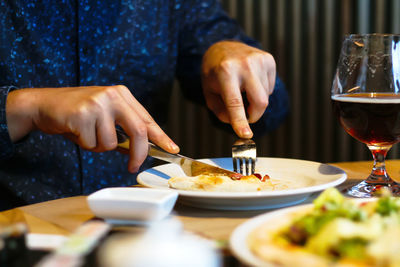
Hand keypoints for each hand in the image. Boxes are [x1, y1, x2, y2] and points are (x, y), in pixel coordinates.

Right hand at [6, 85, 178, 172]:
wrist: (43, 105)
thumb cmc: (77, 114)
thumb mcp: (104, 116)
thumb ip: (123, 129)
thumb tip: (141, 149)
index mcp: (122, 95)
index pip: (147, 119)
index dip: (161, 137)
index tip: (173, 149)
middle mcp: (113, 96)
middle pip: (139, 130)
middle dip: (138, 154)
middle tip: (133, 167)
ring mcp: (98, 103)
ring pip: (112, 143)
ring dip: (99, 147)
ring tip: (86, 133)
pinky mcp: (83, 114)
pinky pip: (93, 143)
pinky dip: (85, 144)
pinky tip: (76, 131)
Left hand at [201, 41, 275, 137]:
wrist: (222, 47)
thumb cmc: (214, 73)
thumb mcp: (209, 93)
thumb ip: (221, 112)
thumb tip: (239, 124)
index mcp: (226, 72)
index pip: (235, 102)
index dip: (240, 120)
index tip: (246, 135)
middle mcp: (245, 65)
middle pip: (260, 102)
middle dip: (254, 115)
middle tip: (246, 117)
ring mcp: (259, 60)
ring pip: (265, 97)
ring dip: (254, 100)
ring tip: (242, 89)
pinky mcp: (268, 60)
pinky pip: (270, 87)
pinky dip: (261, 90)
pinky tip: (250, 81)